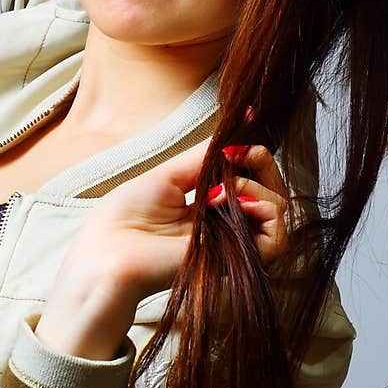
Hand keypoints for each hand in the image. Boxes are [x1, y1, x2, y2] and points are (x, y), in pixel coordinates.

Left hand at [63, 136, 290, 304]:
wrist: (110, 253)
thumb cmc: (126, 216)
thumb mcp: (169, 174)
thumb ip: (207, 156)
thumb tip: (241, 126)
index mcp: (208, 206)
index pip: (250, 178)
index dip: (255, 155)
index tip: (246, 135)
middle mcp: (224, 224)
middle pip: (270, 191)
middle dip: (263, 164)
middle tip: (246, 155)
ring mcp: (232, 243)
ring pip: (277, 210)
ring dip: (259, 188)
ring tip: (222, 192)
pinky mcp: (236, 260)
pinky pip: (278, 239)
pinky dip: (267, 212)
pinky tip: (239, 204)